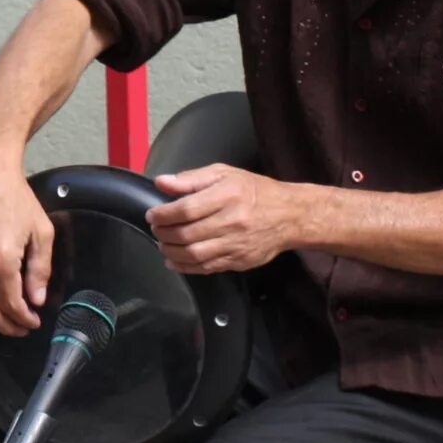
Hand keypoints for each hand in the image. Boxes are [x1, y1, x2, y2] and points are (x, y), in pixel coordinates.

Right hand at [0, 151, 52, 336]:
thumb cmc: (16, 199)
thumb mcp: (42, 232)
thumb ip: (40, 269)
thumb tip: (36, 299)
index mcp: (1, 257)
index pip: (11, 302)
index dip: (23, 317)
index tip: (33, 320)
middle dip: (6, 325)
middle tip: (20, 328)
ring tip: (2, 323)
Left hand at [147, 164, 309, 275]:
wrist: (290, 216)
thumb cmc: (254, 191)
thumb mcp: (224, 174)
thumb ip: (191, 179)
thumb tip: (161, 182)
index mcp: (227, 195)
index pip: (186, 209)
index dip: (163, 214)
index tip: (152, 214)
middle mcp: (231, 221)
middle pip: (187, 234)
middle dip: (163, 233)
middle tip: (156, 229)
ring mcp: (235, 244)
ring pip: (194, 254)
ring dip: (171, 252)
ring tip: (163, 244)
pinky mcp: (238, 261)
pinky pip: (206, 268)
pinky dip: (185, 267)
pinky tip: (174, 261)